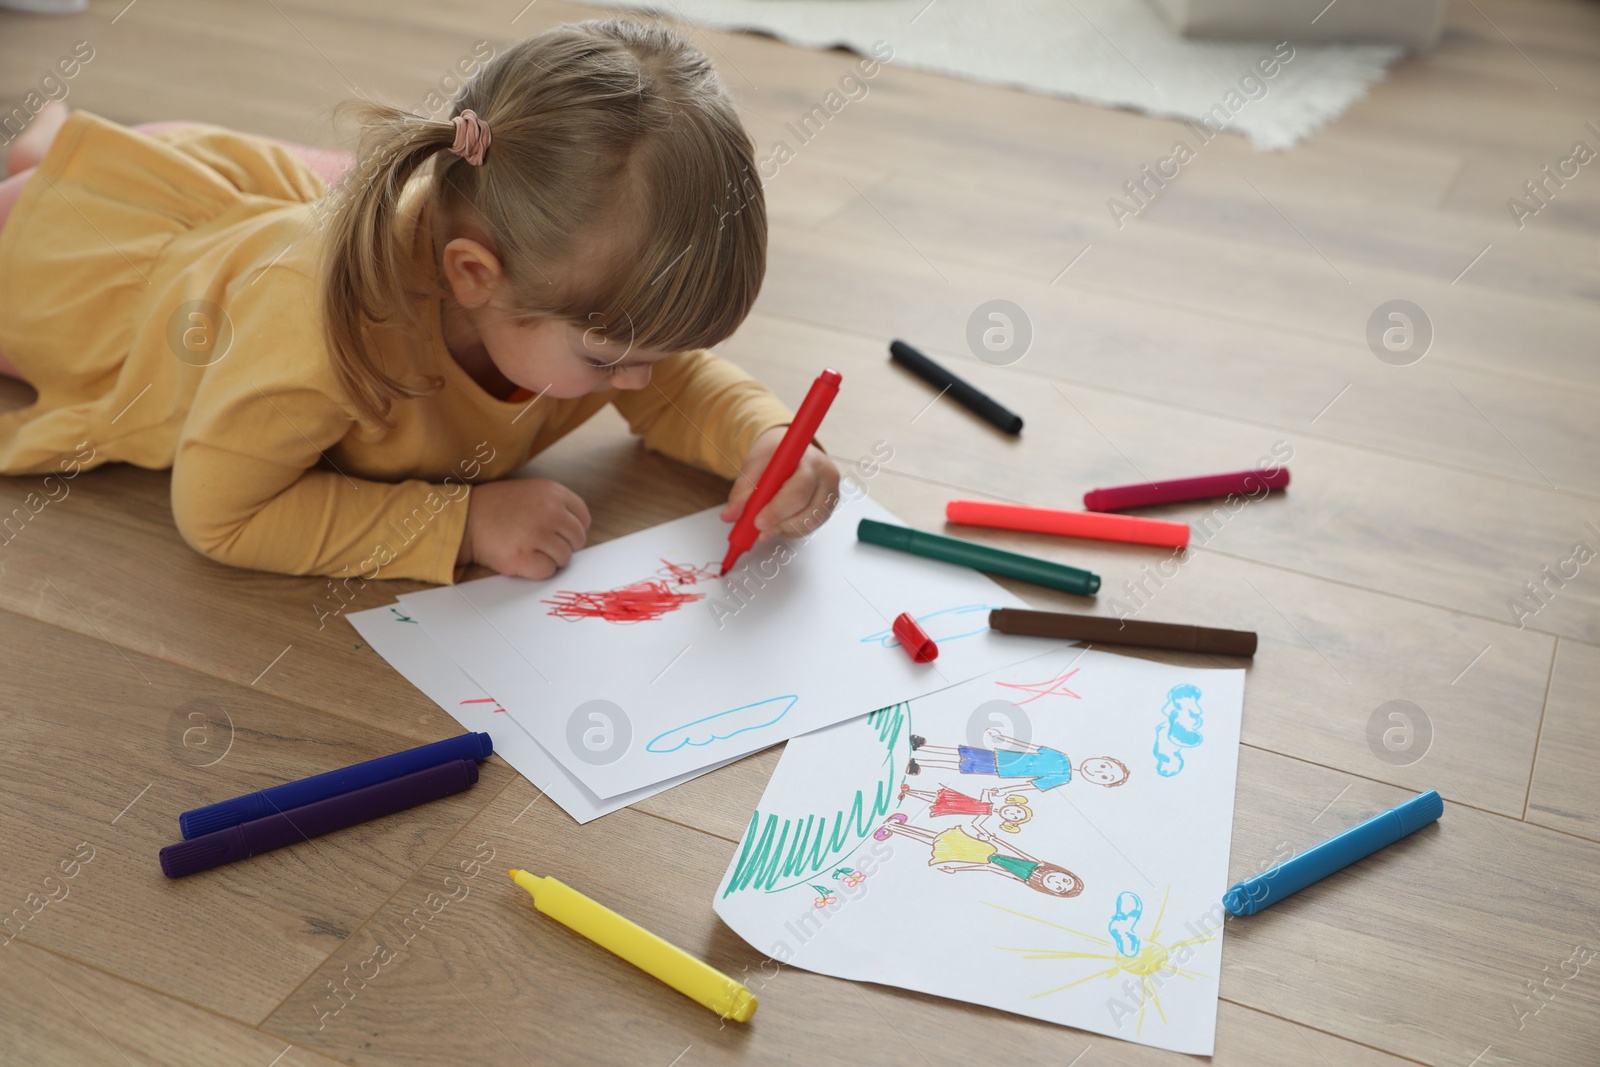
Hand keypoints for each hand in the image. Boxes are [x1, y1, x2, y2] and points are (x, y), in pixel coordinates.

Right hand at [457, 478, 590, 579]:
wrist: (465, 519)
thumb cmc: (497, 508)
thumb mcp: (531, 492)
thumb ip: (556, 505)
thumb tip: (577, 532)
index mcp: (553, 493)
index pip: (583, 518)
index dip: (574, 530)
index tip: (560, 535)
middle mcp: (549, 511)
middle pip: (577, 539)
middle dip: (564, 546)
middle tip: (543, 546)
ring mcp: (536, 534)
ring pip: (564, 557)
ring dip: (551, 559)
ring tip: (530, 551)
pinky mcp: (523, 557)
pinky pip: (547, 571)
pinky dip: (537, 570)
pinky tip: (522, 559)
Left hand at [718, 426, 841, 541]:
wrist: (790, 450)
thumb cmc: (775, 455)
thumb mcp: (754, 465)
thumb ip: (742, 491)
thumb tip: (730, 515)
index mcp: (810, 460)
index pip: (798, 490)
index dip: (778, 509)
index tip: (758, 521)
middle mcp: (826, 477)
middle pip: (808, 510)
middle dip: (780, 524)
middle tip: (758, 531)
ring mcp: (830, 494)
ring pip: (810, 523)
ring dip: (784, 529)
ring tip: (765, 529)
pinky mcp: (828, 508)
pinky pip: (811, 526)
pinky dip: (792, 530)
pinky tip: (779, 524)